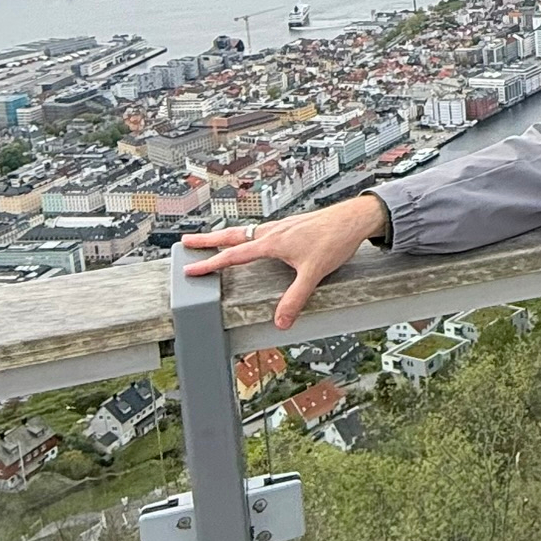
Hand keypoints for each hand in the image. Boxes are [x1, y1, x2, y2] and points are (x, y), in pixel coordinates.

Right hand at [181, 193, 386, 329]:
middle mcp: (272, 231)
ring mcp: (280, 227)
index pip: (233, 255)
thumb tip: (281, 320)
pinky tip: (252, 240)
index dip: (210, 264)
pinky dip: (246, 235)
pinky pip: (259, 230)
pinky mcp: (290, 226)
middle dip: (207, 240)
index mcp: (271, 242)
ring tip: (212, 240)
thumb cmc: (334, 239)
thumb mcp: (313, 273)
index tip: (191, 269)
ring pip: (244, 231)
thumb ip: (295, 298)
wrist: (353, 219)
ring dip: (226, 236)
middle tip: (187, 243)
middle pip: (231, 236)